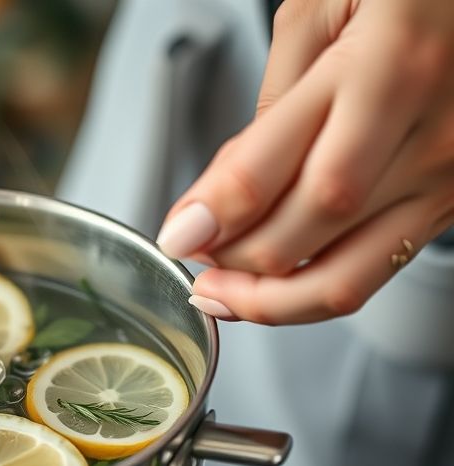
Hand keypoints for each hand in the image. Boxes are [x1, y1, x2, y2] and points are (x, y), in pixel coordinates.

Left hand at [156, 0, 453, 324]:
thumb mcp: (319, 11)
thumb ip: (271, 104)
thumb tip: (220, 192)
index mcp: (381, 65)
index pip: (277, 167)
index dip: (215, 212)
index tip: (176, 233)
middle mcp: (423, 129)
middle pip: (311, 227)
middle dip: (236, 257)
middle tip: (194, 255)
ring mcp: (446, 174)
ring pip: (350, 273)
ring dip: (271, 301)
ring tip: (221, 293)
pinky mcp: (453, 201)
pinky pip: (377, 267)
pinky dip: (314, 288)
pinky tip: (274, 285)